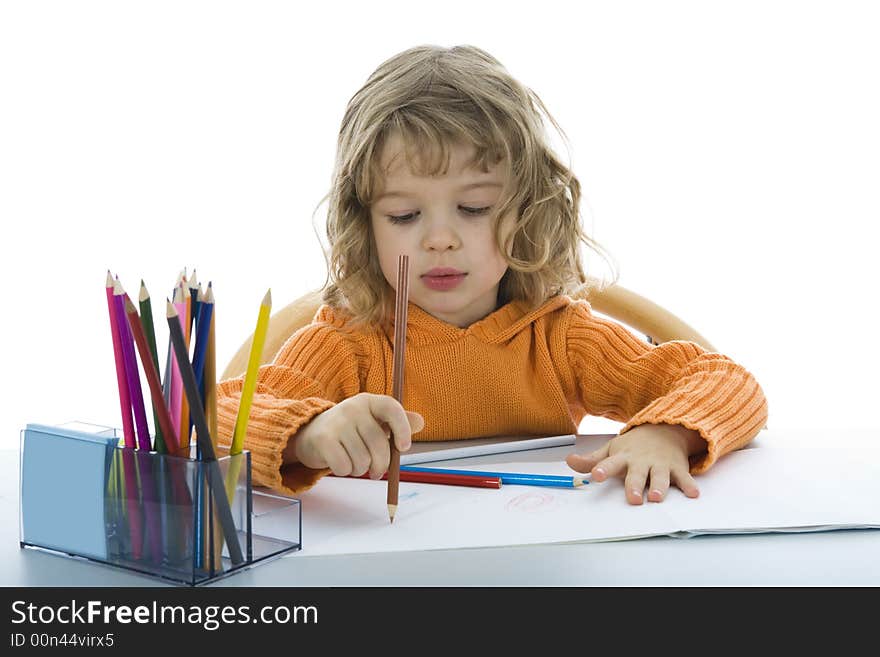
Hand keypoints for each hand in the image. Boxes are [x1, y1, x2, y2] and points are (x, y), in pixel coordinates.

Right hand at [291, 393, 424, 478]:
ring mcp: (337, 422)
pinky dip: (345, 471)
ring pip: (362, 460)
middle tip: (376, 471)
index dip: (402, 428)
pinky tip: (341, 463)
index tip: (404, 447)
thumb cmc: (350, 430)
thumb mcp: (373, 421)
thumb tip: (420, 422)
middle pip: (378, 444)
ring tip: (354, 462)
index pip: (391, 408)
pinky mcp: (324, 440)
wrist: (310, 433)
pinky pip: (345, 467)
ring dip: (360, 469)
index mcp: (369, 401)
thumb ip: (398, 422)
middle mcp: (353, 408)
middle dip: (381, 465)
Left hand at [565, 424, 703, 504]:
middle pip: (636, 475)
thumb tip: (569, 462)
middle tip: (633, 499)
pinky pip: (684, 478)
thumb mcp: (611, 450)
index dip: (602, 469)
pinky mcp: (677, 468)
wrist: (663, 429)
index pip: (610, 463)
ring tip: (657, 498)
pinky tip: (693, 494)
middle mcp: (641, 461)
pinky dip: (689, 486)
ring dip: (659, 487)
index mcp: (623, 457)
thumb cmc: (633, 445)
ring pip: (659, 477)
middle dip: (634, 486)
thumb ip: (591, 460)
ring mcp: (660, 464)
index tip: (596, 476)